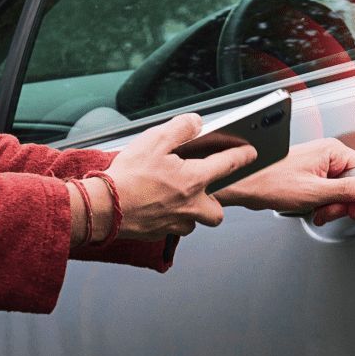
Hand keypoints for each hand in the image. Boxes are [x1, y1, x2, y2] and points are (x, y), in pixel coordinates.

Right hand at [105, 113, 257, 240]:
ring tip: (176, 197)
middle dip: (216, 201)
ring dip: (191, 212)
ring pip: (195, 222)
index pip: (228, 165)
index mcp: (193, 180)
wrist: (103, 208)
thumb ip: (180, 128)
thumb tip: (196, 122)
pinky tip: (155, 205)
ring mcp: (175, 222)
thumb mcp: (155, 140)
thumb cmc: (128, 177)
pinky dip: (170, 218)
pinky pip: (173, 227)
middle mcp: (191, 205)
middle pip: (217, 211)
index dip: (242, 156)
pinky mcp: (159, 233)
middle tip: (204, 188)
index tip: (250, 153)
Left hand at [218, 138, 354, 225]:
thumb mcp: (314, 192)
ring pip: (341, 190)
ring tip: (317, 210)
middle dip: (343, 203)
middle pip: (354, 182)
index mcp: (332, 151)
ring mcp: (320, 165)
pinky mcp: (312, 175)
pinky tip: (313, 209)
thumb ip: (346, 190)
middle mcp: (327, 154)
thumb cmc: (270, 182)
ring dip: (332, 206)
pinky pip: (328, 191)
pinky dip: (323, 203)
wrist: (246, 185)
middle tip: (329, 210)